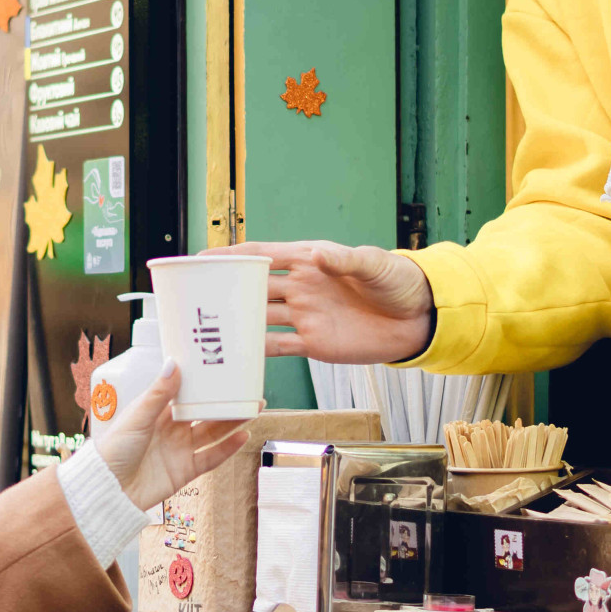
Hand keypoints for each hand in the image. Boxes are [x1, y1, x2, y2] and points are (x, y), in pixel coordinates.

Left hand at [97, 363, 251, 509]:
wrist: (109, 489)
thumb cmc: (114, 450)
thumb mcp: (137, 417)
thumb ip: (159, 393)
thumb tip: (173, 363)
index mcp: (158, 412)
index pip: (186, 393)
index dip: (203, 383)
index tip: (221, 370)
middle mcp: (172, 429)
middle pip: (205, 413)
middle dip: (225, 403)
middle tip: (247, 390)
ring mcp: (180, 450)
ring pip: (212, 433)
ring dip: (232, 423)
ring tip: (253, 409)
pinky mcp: (186, 470)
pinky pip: (211, 458)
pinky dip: (228, 449)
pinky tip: (243, 437)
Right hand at [214, 241, 434, 363]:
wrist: (418, 318)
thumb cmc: (399, 282)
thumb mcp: (374, 265)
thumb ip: (345, 260)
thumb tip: (316, 256)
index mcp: (310, 260)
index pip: (262, 255)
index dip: (231, 256)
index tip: (201, 259)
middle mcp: (301, 287)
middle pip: (253, 287)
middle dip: (224, 289)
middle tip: (193, 297)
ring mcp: (305, 316)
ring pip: (260, 317)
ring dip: (235, 322)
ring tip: (205, 329)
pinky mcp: (313, 343)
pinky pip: (278, 346)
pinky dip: (257, 351)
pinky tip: (236, 356)